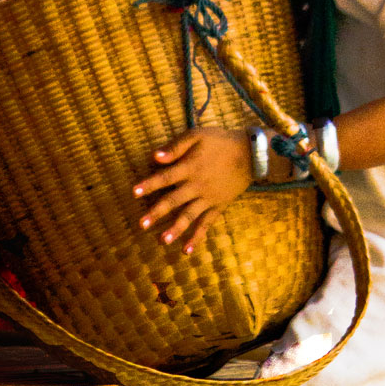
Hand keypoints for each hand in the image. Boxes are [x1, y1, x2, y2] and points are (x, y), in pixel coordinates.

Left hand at [134, 129, 252, 253]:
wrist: (251, 153)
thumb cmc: (221, 142)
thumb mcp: (198, 135)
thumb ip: (176, 146)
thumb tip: (155, 156)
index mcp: (189, 168)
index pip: (165, 178)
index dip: (149, 185)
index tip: (134, 192)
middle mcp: (197, 186)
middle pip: (173, 201)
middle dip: (156, 213)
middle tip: (142, 225)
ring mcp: (208, 198)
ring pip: (189, 216)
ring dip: (175, 229)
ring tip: (162, 241)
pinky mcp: (218, 206)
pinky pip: (206, 224)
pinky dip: (197, 237)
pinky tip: (187, 250)